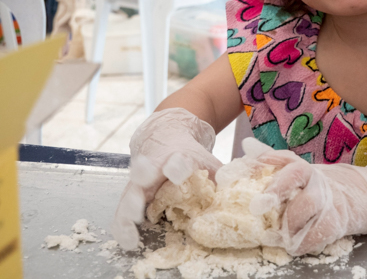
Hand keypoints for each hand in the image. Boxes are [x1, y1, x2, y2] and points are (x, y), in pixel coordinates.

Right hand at [111, 108, 221, 249]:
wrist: (164, 136)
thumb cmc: (188, 154)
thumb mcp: (205, 159)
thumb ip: (219, 175)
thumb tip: (235, 194)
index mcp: (176, 155)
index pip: (176, 160)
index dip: (178, 167)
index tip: (179, 173)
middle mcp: (154, 165)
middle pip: (146, 172)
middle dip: (144, 182)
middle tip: (143, 197)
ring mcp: (140, 179)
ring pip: (130, 192)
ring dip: (130, 208)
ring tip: (132, 222)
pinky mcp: (131, 191)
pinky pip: (123, 209)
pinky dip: (123, 224)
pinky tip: (127, 240)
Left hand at [245, 139, 366, 255]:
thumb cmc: (325, 186)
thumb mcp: (300, 170)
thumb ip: (274, 162)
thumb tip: (246, 145)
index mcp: (302, 166)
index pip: (278, 159)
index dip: (256, 165)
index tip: (231, 175)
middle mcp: (315, 179)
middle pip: (292, 177)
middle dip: (273, 190)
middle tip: (255, 206)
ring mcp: (329, 199)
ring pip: (304, 207)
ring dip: (289, 222)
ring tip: (280, 232)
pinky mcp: (339, 221)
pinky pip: (317, 235)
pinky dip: (303, 243)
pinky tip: (296, 245)